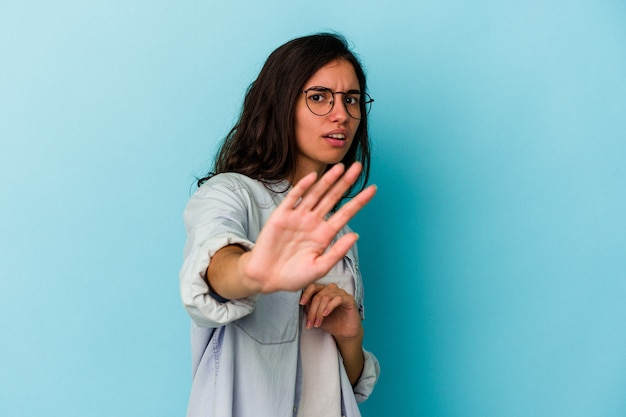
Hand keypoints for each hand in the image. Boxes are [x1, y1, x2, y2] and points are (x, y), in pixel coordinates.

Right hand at [241, 162, 375, 292]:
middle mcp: (313, 222)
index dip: (359, 201)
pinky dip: (302, 187)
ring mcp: (298, 217)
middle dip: (346, 183)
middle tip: (358, 167)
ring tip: (340, 167)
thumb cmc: (293, 276)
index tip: (373, 189)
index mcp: (325, 234)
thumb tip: (355, 235)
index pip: (345, 213)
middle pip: (333, 198)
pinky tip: (313, 177)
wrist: (267, 278)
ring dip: (327, 180)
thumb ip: (337, 251)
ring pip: (316, 194)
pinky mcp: (281, 216)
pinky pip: (293, 198)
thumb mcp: (320, 267)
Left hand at [299, 283, 362, 339]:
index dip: (306, 294)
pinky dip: (329, 307)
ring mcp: (341, 293)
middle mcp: (332, 289)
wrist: (344, 333)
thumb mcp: (316, 315)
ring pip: (326, 297)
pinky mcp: (349, 299)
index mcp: (323, 290)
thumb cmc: (330, 323)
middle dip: (312, 311)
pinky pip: (338, 299)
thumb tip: (302, 302)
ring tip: (317, 323)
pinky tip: (325, 314)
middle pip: (318, 295)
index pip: (313, 286)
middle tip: (310, 323)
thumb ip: (309, 307)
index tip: (301, 303)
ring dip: (319, 312)